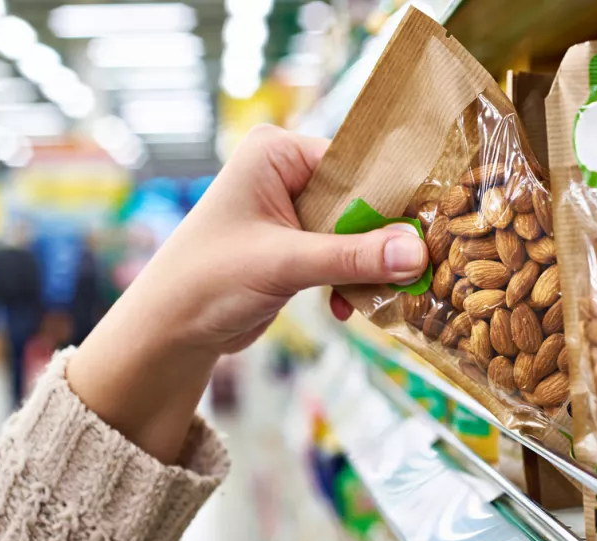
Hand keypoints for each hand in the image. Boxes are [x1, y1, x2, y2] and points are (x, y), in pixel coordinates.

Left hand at [68, 125, 427, 462]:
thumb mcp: (285, 264)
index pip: (355, 163)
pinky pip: (345, 255)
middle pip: (361, 199)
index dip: (391, 198)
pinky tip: (344, 309)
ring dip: (368, 267)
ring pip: (358, 232)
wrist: (169, 332)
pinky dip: (351, 281)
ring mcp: (294, 210)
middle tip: (414, 271)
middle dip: (383, 240)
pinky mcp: (299, 245)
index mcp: (277, 153)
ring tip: (381, 295)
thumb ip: (352, 256)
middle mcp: (287, 173)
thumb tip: (417, 254)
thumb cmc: (208, 281)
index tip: (427, 230)